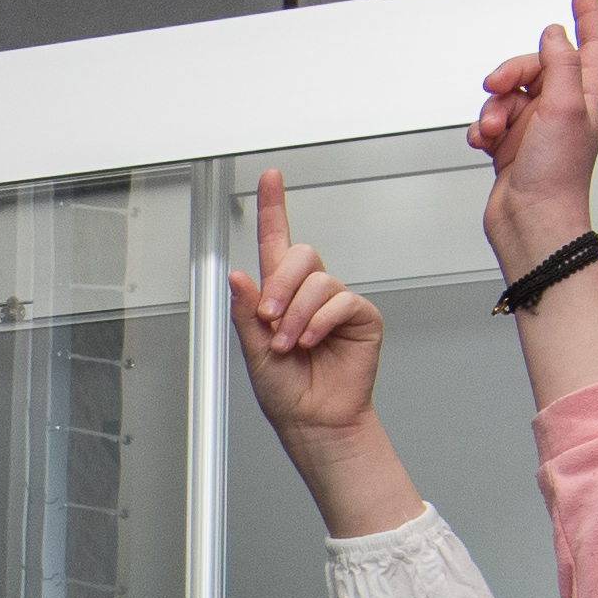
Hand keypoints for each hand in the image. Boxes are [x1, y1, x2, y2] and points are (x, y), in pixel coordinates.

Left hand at [232, 171, 407, 462]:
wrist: (313, 420)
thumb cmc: (285, 390)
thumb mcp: (253, 350)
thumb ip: (247, 311)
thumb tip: (238, 276)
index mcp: (279, 295)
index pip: (276, 242)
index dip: (273, 207)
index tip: (270, 177)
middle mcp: (309, 293)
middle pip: (301, 254)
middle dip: (281, 284)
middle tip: (270, 319)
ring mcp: (336, 303)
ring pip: (319, 281)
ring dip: (297, 314)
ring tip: (290, 344)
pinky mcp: (360, 317)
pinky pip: (342, 300)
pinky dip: (321, 320)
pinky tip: (312, 341)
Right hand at [466, 0, 597, 269]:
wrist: (531, 221)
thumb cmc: (557, 178)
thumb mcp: (566, 108)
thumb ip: (562, 64)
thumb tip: (556, 34)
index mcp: (585, 97)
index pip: (592, 46)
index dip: (589, 17)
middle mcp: (562, 109)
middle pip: (536, 65)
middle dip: (512, 71)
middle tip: (498, 85)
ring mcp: (535, 127)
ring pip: (507, 93)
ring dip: (492, 107)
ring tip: (493, 129)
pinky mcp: (510, 145)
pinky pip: (489, 119)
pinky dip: (481, 127)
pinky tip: (483, 141)